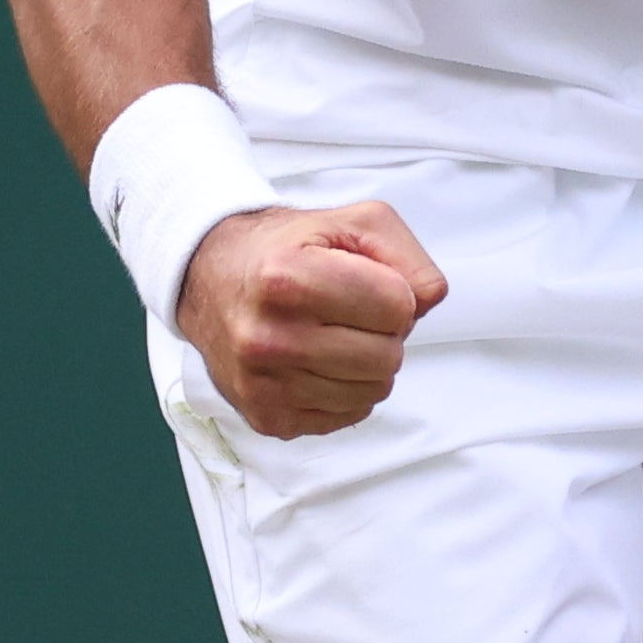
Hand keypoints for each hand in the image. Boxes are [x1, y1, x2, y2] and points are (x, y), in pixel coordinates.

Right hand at [174, 200, 447, 437]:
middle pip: (388, 356)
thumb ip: (407, 255)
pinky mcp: (268, 418)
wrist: (214, 279)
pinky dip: (346, 390)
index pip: (397, 307)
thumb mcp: (354, 223)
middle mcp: (268, 337)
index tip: (366, 282)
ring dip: (367, 363)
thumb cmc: (289, 249)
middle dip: (384, 331)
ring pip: (372, 392)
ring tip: (334, 334)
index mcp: (286, 279)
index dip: (395, 292)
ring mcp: (264, 385)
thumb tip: (428, 300)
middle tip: (352, 312)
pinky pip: (348, 416)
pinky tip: (319, 360)